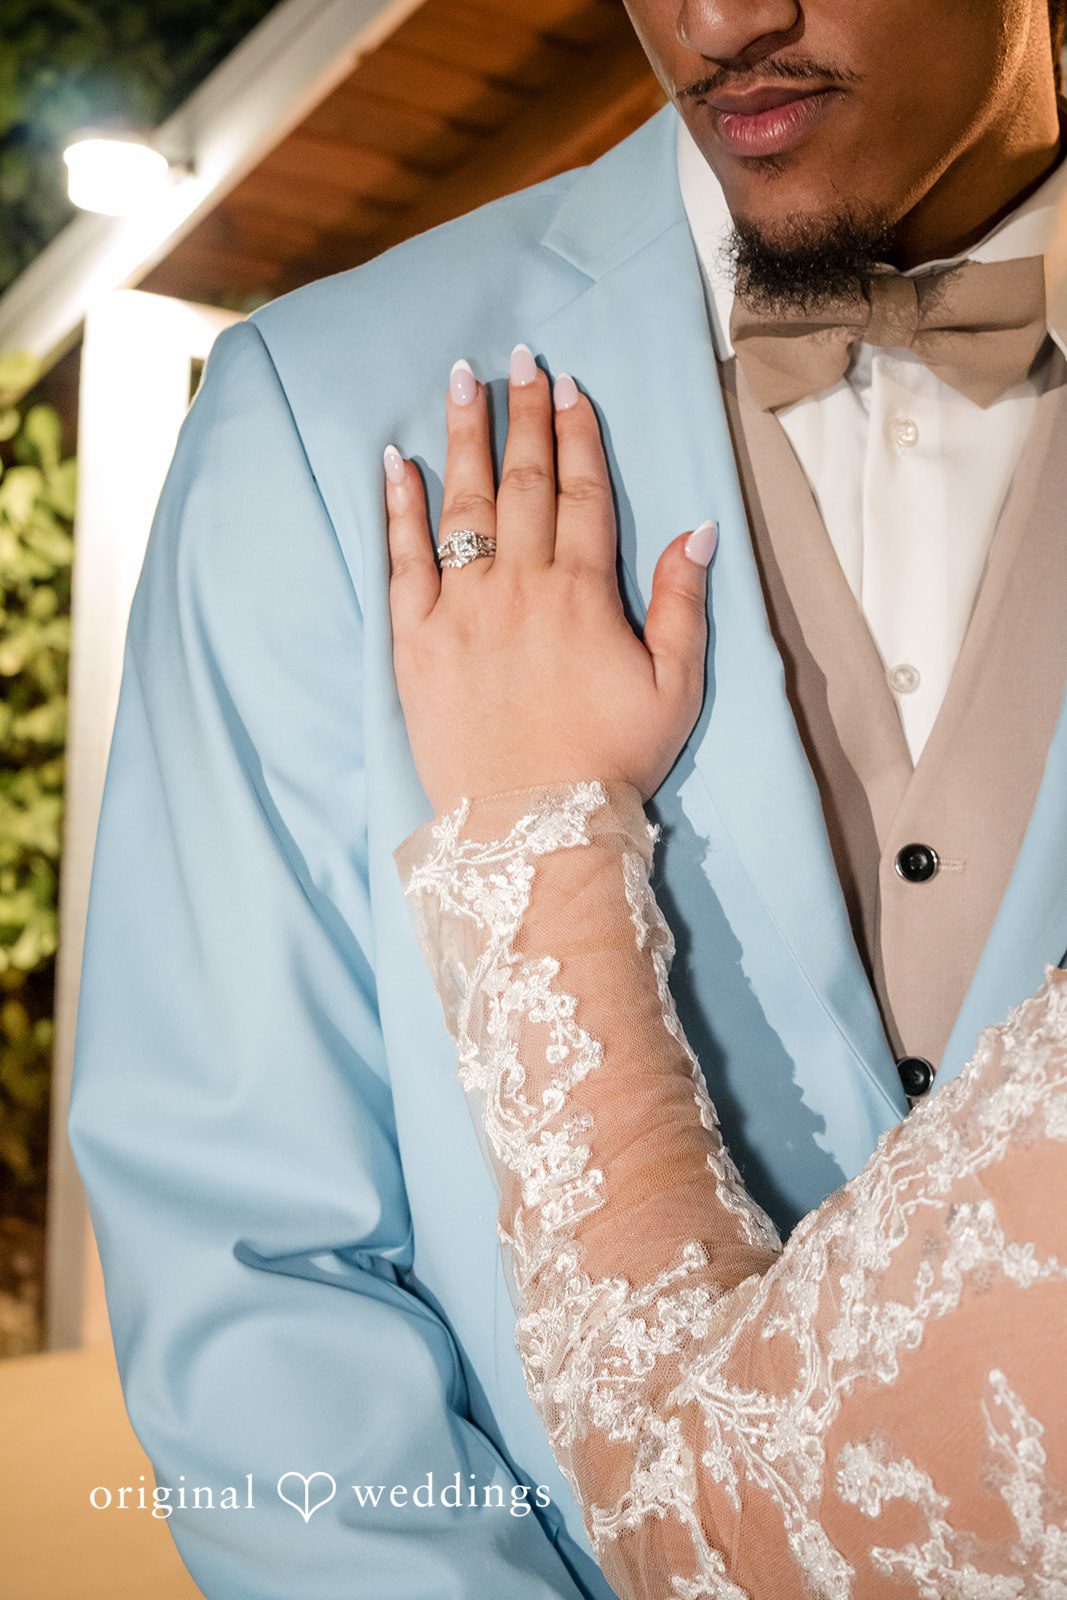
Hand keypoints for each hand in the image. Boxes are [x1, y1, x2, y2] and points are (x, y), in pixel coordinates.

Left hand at [383, 346, 717, 815]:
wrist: (533, 828)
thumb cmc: (611, 762)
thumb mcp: (674, 687)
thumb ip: (683, 602)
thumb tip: (698, 525)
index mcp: (583, 592)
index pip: (582, 492)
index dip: (578, 435)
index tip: (572, 388)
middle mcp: (519, 585)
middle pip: (523, 482)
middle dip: (526, 415)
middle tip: (522, 360)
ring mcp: (462, 610)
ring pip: (463, 504)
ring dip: (464, 437)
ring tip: (462, 380)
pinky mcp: (416, 642)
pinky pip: (404, 560)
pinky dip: (399, 508)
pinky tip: (396, 462)